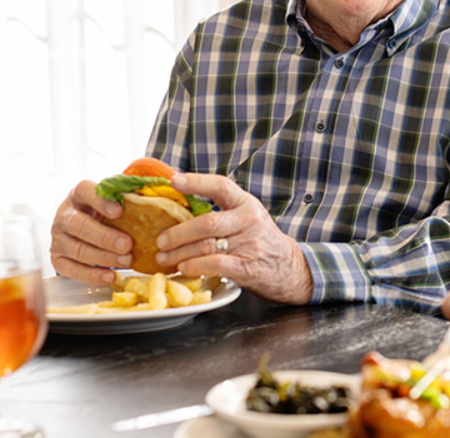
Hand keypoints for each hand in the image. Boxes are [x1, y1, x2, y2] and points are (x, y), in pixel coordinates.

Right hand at [50, 180, 133, 284]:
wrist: (82, 227)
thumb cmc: (105, 212)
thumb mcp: (114, 199)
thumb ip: (129, 196)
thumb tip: (157, 195)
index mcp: (78, 195)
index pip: (84, 191)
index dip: (100, 201)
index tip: (119, 211)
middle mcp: (64, 215)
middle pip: (78, 224)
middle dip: (104, 236)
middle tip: (127, 244)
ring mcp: (58, 238)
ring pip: (76, 249)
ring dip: (102, 258)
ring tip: (126, 261)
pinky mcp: (57, 258)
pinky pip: (71, 270)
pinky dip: (91, 275)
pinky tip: (110, 276)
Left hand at [155, 173, 312, 304]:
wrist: (289, 267)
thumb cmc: (259, 240)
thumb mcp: (246, 218)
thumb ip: (222, 211)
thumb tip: (178, 205)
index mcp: (246, 203)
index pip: (221, 186)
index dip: (196, 182)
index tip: (174, 181)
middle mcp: (249, 220)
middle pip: (208, 222)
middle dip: (178, 232)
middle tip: (160, 240)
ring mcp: (250, 244)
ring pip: (207, 246)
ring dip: (180, 253)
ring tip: (164, 257)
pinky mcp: (248, 267)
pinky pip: (216, 265)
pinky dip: (195, 266)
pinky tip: (183, 268)